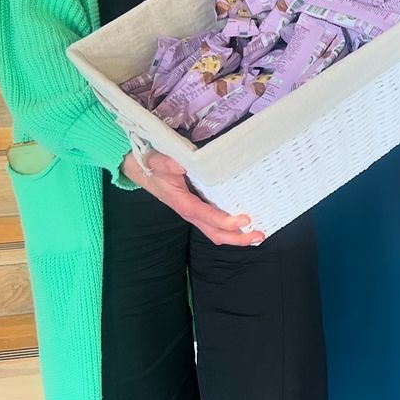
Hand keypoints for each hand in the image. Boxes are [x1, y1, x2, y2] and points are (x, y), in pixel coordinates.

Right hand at [121, 150, 263, 246]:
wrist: (140, 169)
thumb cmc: (151, 166)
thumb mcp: (156, 161)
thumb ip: (167, 163)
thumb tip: (181, 165)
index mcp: (183, 203)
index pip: (207, 216)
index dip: (226, 221)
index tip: (245, 219)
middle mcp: (190, 212)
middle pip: (215, 233)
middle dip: (237, 238)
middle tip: (259, 235)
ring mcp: (194, 213)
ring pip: (216, 232)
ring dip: (236, 237)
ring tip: (257, 235)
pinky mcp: (198, 209)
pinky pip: (215, 225)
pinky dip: (231, 229)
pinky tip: (245, 224)